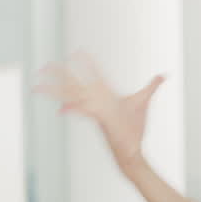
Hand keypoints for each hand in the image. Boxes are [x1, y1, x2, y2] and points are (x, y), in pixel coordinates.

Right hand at [35, 53, 163, 170]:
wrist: (132, 150)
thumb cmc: (135, 128)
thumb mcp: (143, 101)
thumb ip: (152, 86)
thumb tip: (163, 75)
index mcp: (105, 94)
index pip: (94, 73)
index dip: (87, 63)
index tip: (78, 51)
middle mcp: (97, 100)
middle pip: (74, 83)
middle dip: (59, 73)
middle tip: (44, 65)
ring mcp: (96, 109)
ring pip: (71, 96)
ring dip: (54, 90)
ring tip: (37, 86)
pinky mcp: (99, 119)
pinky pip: (83, 111)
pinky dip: (72, 109)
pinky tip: (60, 109)